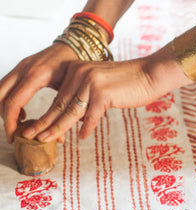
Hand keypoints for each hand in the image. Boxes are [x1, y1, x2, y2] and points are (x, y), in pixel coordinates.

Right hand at [0, 42, 77, 142]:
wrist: (73, 48)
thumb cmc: (73, 69)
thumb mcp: (70, 92)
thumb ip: (62, 114)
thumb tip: (60, 139)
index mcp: (36, 76)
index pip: (14, 102)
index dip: (11, 122)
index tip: (14, 136)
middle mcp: (23, 69)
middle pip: (0, 97)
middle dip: (4, 117)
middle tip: (13, 133)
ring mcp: (20, 66)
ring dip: (4, 109)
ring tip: (19, 123)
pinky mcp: (19, 67)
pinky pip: (5, 85)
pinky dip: (8, 100)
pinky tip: (21, 111)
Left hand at [22, 43, 191, 141]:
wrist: (150, 74)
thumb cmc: (127, 83)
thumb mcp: (100, 87)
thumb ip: (85, 99)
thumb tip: (74, 121)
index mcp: (76, 70)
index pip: (58, 98)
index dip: (47, 116)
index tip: (36, 128)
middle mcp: (80, 73)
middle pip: (59, 105)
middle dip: (44, 124)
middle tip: (30, 136)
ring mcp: (91, 82)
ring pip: (70, 112)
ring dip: (57, 128)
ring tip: (45, 139)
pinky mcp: (103, 92)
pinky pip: (91, 116)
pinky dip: (87, 128)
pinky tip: (82, 137)